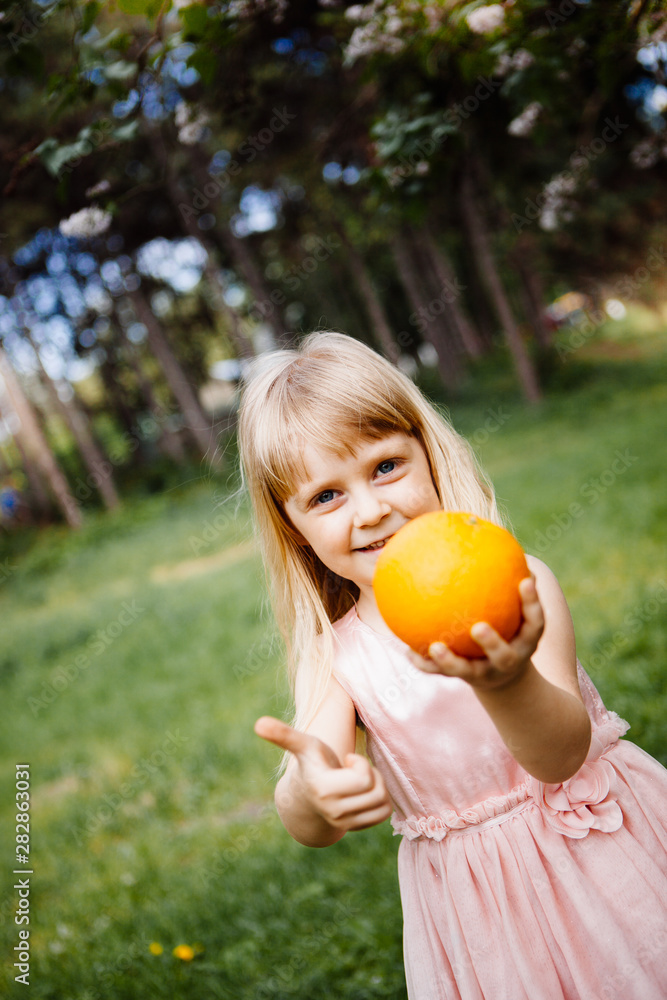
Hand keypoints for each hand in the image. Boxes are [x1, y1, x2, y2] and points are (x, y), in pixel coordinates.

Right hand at [254, 716, 392, 831]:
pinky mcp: (356, 827)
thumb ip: (283, 735)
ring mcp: (345, 823)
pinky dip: (380, 800)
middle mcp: (334, 811)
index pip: (364, 779)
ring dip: (377, 785)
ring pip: (382, 801)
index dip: (360, 763)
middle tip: (354, 768)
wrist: (307, 795)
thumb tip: (258, 723)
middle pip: (377, 789)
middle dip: (371, 772)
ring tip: (359, 780)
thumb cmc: (310, 763)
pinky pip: (383, 813)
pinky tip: (363, 793)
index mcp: (323, 788)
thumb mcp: (301, 745)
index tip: (348, 758)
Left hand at [407, 576, 544, 690]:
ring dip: (450, 661)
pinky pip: (441, 673)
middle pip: (503, 655)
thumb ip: (508, 583)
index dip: (532, 602)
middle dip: (492, 643)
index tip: (526, 582)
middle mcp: (507, 659)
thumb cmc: (509, 629)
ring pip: (467, 670)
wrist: (505, 679)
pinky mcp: (464, 679)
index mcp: (525, 640)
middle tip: (478, 627)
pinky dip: (425, 662)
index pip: (535, 622)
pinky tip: (408, 650)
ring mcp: (485, 673)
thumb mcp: (517, 613)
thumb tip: (496, 537)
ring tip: (435, 647)